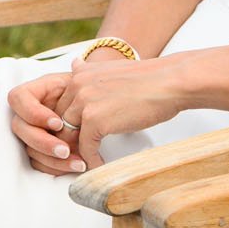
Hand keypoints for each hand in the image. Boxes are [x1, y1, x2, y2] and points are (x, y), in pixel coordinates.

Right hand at [5, 72, 86, 175]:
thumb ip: (80, 75)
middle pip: (20, 129)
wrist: (105, 106)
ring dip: (53, 160)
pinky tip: (77, 167)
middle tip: (66, 150)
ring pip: (30, 150)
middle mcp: (29, 112)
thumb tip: (78, 63)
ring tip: (79, 163)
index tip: (58, 122)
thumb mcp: (87, 81)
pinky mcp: (41, 151)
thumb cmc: (96, 90)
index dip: (33, 112)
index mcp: (37, 91)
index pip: (18, 98)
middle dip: (43, 142)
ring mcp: (33, 132)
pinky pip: (40, 164)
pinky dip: (57, 168)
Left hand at [49, 53, 185, 170]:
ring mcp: (85, 102)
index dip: (65, 122)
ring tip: (85, 161)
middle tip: (76, 153)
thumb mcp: (112, 69)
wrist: (170, 82)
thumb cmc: (149, 80)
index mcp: (80, 73)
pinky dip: (91, 160)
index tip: (73, 135)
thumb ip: (90, 72)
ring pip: (67, 135)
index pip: (59, 104)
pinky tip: (99, 164)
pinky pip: (85, 148)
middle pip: (58, 120)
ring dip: (75, 151)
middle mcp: (78, 85)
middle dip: (67, 138)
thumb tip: (75, 63)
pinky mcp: (95, 120)